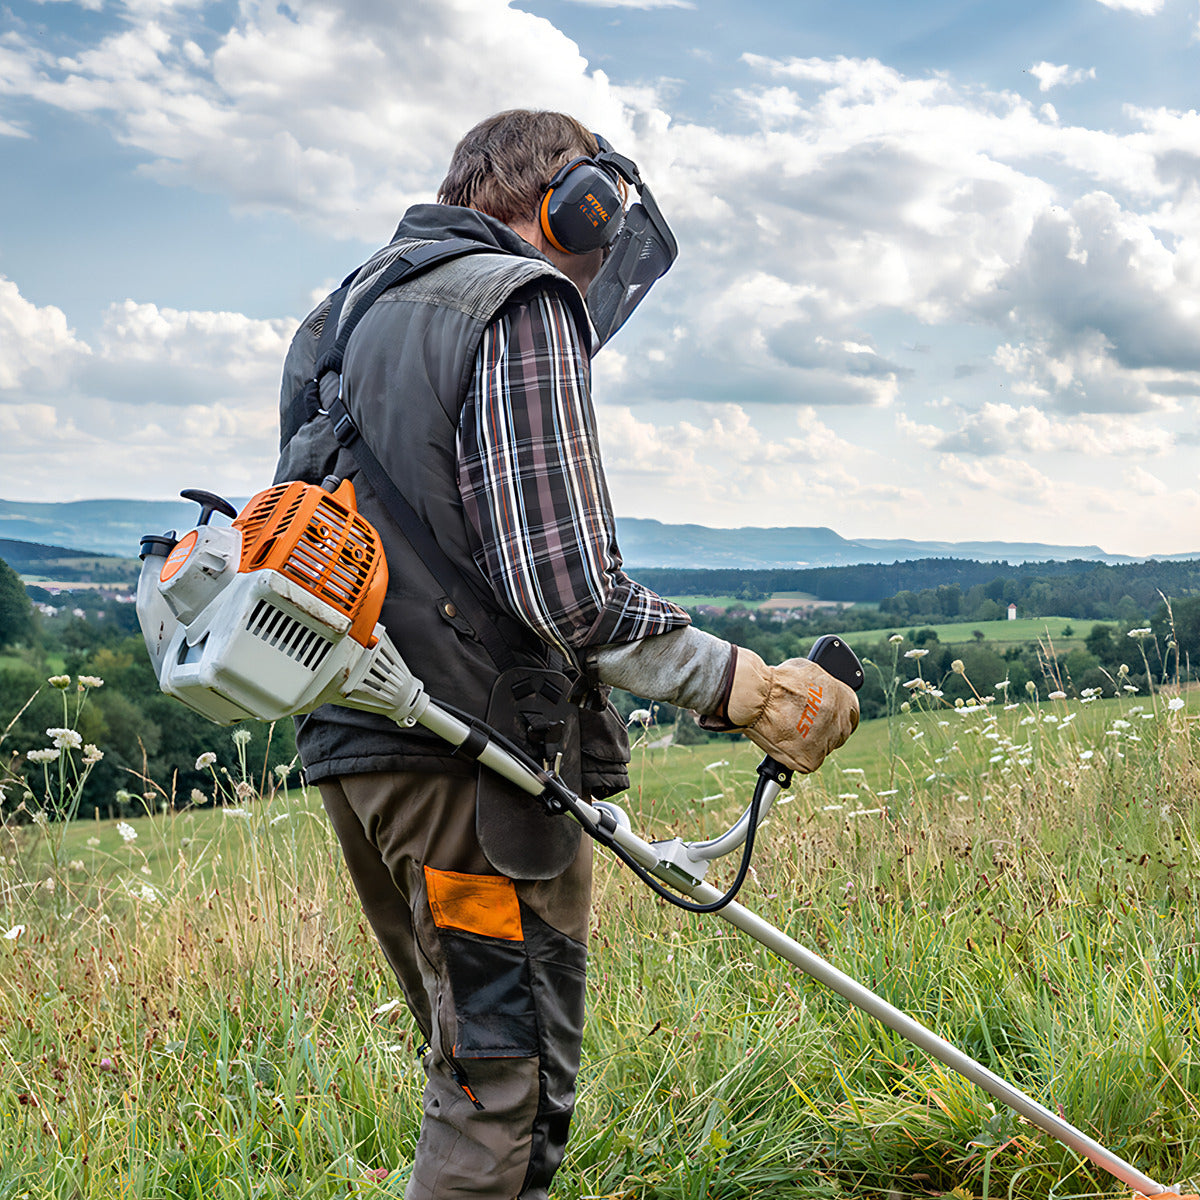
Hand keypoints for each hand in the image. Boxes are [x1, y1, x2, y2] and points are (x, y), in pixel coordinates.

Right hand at [725, 649, 858, 773]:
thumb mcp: (810, 673)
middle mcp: (841, 722)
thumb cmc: (779, 681)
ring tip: (786, 729)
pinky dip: (794, 756)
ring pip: (821, 749)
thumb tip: (822, 692)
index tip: (824, 718)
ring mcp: (828, 743)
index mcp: (846, 700)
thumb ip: (823, 687)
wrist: (759, 696)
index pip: (851, 714)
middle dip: (822, 731)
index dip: (835, 716)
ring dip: (807, 744)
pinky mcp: (811, 760)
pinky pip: (806, 762)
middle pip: (838, 734)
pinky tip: (782, 741)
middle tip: (801, 725)